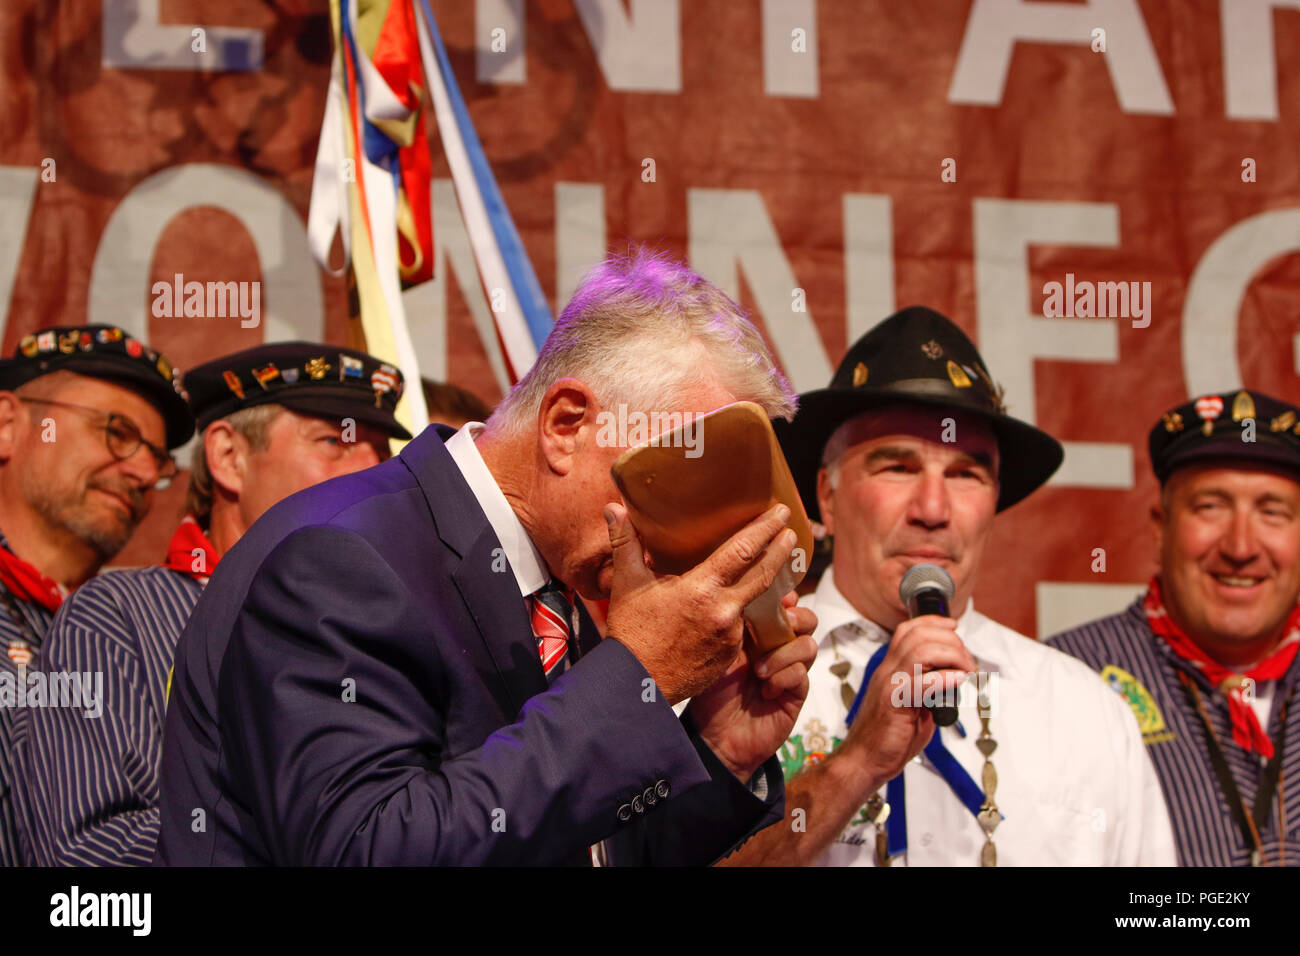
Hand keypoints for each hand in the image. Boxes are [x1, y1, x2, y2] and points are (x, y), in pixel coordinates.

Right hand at [604, 501, 796, 705]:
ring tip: (762, 568)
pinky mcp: (730, 654)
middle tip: (791, 530)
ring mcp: (731, 636)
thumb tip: (613, 508)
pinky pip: (740, 628)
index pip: (743, 551)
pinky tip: (730, 607)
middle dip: (780, 551)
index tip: (781, 513)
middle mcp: (724, 611)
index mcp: (702, 589)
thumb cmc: (631, 633)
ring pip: (751, 603)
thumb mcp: (626, 584)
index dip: (764, 529)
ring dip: (758, 586)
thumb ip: (625, 542)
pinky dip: (737, 614)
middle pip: (763, 574)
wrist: (637, 685)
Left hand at [687, 592, 817, 781]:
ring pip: (808, 646)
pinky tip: (765, 690)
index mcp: (759, 633)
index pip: (784, 605)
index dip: (786, 597)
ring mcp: (789, 671)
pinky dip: (783, 677)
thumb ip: (738, 627)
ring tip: (759, 671)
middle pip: (807, 620)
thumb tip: (751, 596)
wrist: (715, 738)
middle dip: (796, 619)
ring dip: (783, 654)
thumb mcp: (720, 653)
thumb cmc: (711, 694)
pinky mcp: (796, 694)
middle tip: (778, 627)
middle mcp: (778, 648)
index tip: (780, 595)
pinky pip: (802, 675)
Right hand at [835, 615, 975, 801]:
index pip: (908, 630)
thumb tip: (953, 681)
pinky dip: (946, 679)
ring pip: (921, 652)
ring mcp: (890, 685)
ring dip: (952, 656)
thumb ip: (929, 690)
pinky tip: (959, 682)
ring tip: (966, 671)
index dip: (933, 622)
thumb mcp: (912, 705)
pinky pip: (922, 683)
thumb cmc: (888, 737)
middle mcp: (888, 671)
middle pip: (919, 635)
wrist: (864, 760)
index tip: (953, 627)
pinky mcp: (894, 704)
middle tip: (968, 662)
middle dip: (951, 641)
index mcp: (891, 668)